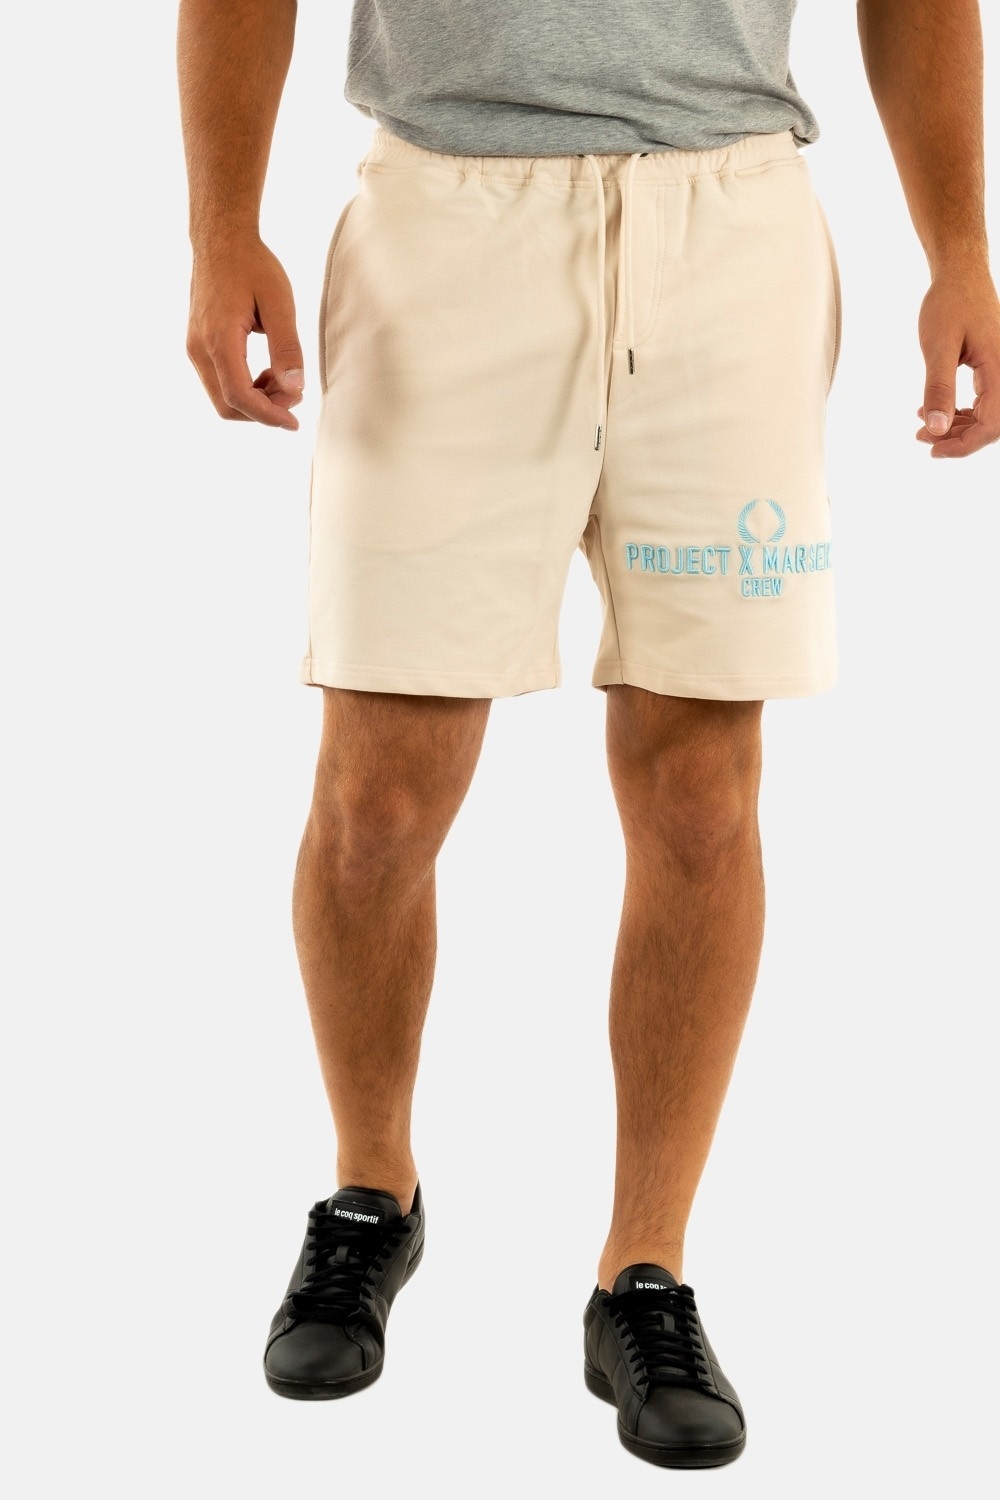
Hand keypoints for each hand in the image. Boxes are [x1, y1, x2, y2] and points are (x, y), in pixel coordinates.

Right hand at [186, 235, 303, 430]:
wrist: (220, 240)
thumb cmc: (251, 265)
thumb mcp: (279, 302)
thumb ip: (287, 346)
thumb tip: (295, 387)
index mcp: (218, 338)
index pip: (239, 396)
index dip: (268, 415)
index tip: (293, 423)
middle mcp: (199, 348)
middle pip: (227, 405)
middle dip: (263, 411)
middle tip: (293, 395)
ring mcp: (194, 348)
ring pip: (222, 398)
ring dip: (255, 400)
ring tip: (283, 379)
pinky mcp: (198, 345)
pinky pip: (219, 382)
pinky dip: (245, 389)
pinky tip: (268, 373)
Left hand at [916, 263, 999, 457]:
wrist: (960, 276)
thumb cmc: (951, 303)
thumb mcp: (938, 347)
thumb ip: (938, 388)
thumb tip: (935, 428)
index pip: (993, 424)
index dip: (964, 444)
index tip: (934, 449)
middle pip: (992, 424)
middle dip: (958, 438)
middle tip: (923, 439)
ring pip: (987, 414)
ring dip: (956, 426)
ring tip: (923, 427)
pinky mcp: (993, 368)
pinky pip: (983, 401)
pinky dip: (959, 411)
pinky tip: (933, 410)